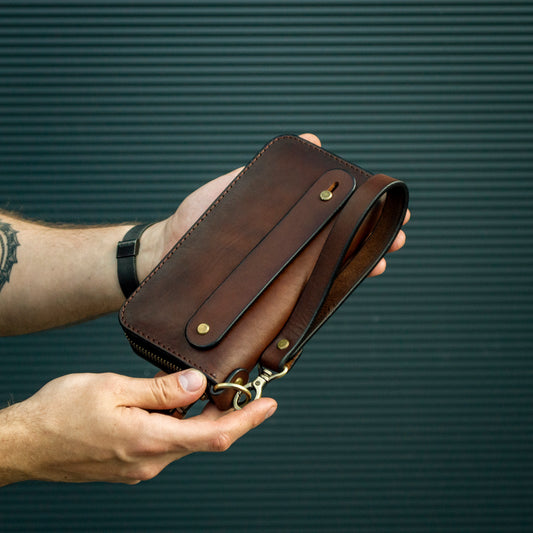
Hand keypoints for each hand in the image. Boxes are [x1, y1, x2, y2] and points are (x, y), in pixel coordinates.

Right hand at [0, 370, 275, 484]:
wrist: (25, 445)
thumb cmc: (61, 413)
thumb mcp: (114, 389)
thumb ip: (161, 390)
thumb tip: (197, 384)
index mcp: (150, 440)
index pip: (214, 434)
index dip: (246, 420)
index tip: (268, 405)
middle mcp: (150, 461)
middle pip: (204, 437)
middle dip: (226, 413)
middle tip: (239, 388)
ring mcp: (140, 467)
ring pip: (184, 440)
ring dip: (201, 417)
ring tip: (204, 390)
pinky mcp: (130, 465)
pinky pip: (166, 443)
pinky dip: (178, 424)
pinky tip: (171, 405)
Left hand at [138, 133, 409, 278]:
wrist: (166, 250)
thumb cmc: (199, 218)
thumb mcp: (234, 186)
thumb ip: (268, 170)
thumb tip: (313, 141)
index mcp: (286, 227)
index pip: (333, 221)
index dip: (364, 217)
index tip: (391, 213)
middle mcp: (288, 253)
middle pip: (337, 249)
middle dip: (370, 242)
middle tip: (396, 238)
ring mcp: (277, 278)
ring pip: (323, 276)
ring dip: (353, 269)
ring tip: (375, 264)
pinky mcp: (262, 300)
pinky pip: (293, 303)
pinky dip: (316, 300)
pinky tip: (334, 295)